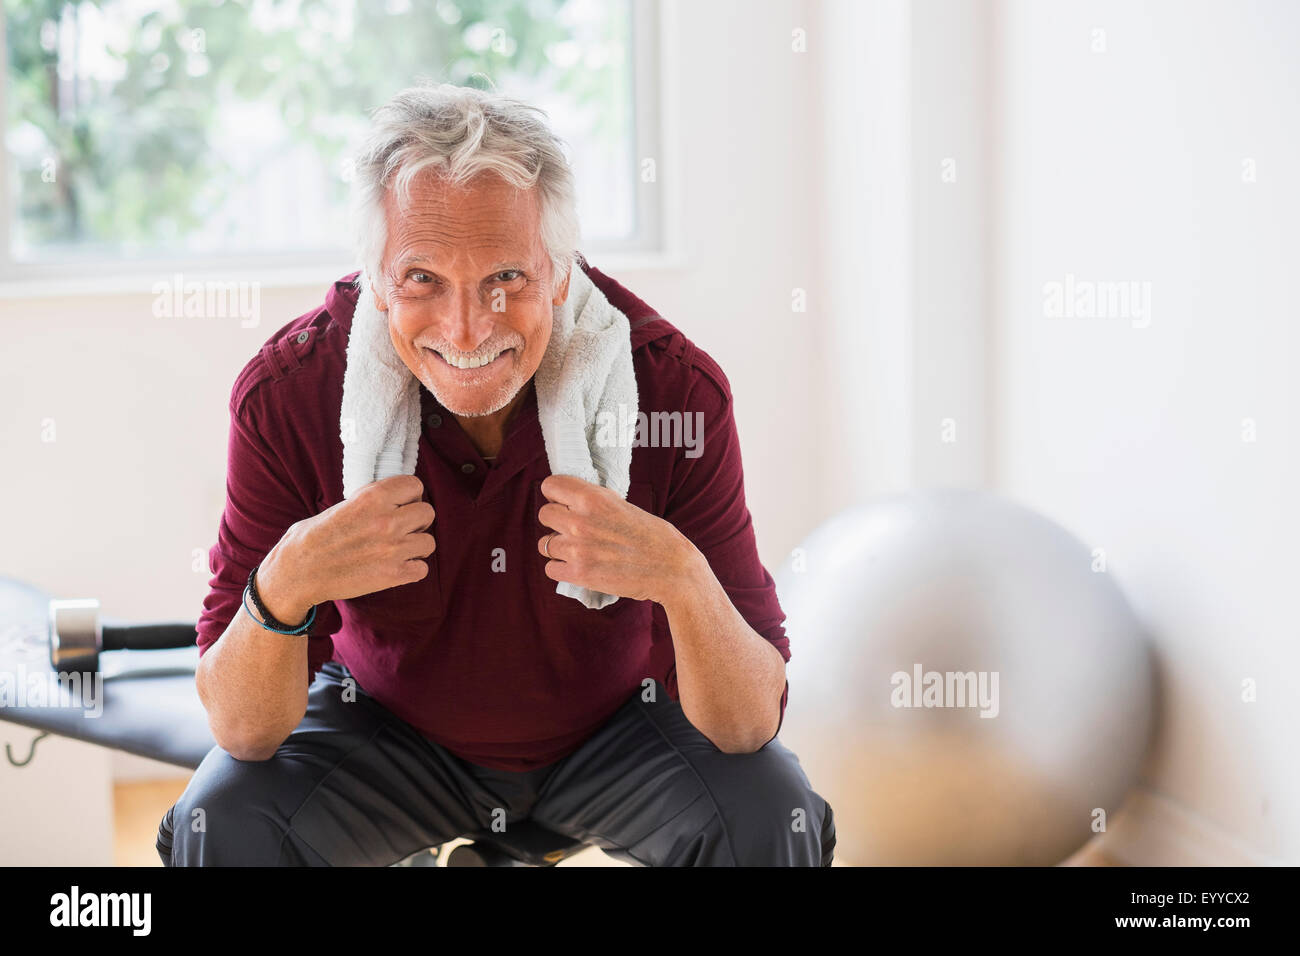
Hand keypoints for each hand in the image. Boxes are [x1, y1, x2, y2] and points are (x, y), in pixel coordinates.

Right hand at [269, 475, 435, 608]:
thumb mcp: (340, 505)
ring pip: (429, 542)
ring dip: (416, 545)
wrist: (297, 573)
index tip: (401, 504)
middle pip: (428, 512)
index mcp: (372, 498)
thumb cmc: (312, 538)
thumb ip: (369, 502)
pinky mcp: (392, 575)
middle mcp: (386, 521)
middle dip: (417, 520)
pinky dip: (412, 569)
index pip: (415, 485)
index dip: (410, 496)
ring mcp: (392, 549)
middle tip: (402, 527)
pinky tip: (396, 567)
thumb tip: (391, 500)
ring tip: (398, 549)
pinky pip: (422, 569)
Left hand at [536, 474, 701, 604]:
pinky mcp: (579, 574)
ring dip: (558, 548)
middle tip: (574, 530)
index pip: (549, 486)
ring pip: (544, 544)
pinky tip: (579, 567)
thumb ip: (595, 502)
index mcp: (593, 498)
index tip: (562, 503)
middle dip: (556, 522)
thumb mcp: (623, 505)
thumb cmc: (653, 536)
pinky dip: (562, 569)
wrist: (672, 569)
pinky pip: (550, 569)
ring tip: (579, 551)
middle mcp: (580, 521)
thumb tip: (571, 499)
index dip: (555, 495)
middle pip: (544, 515)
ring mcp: (577, 549)